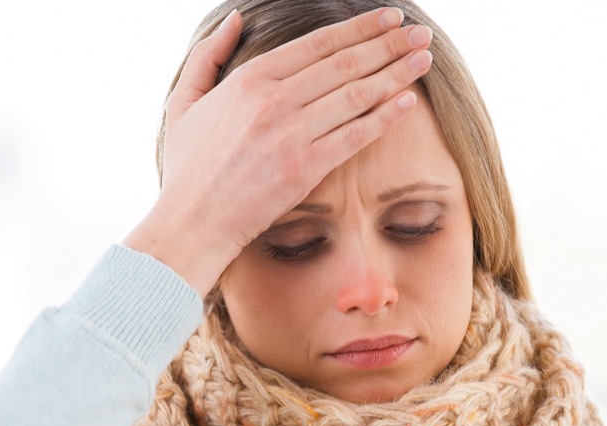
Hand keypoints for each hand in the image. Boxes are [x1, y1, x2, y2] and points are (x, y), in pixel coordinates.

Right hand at [123, 6, 432, 297]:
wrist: (190, 224)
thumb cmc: (187, 169)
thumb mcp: (183, 102)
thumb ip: (207, 55)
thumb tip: (235, 20)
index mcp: (249, 79)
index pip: (318, 43)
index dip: (360, 27)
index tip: (389, 18)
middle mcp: (274, 101)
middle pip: (346, 63)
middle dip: (389, 44)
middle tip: (420, 34)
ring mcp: (291, 134)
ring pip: (357, 94)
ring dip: (396, 73)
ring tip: (424, 60)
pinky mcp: (305, 169)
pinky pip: (355, 135)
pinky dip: (385, 116)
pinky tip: (408, 102)